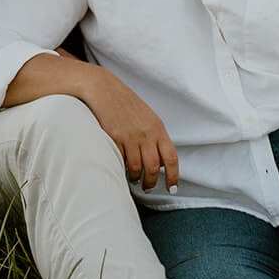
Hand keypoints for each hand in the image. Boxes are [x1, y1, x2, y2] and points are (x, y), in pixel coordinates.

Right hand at [79, 65, 179, 192]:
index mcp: (158, 128)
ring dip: (135, 178)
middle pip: (153, 167)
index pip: (171, 157)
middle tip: (148, 187)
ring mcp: (130, 136)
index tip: (171, 188)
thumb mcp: (148, 118)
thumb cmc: (126, 104)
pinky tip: (121, 168)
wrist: (104, 90)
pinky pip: (121, 160)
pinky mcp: (114, 138)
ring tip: (133, 179)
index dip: (173, 176)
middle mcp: (146, 134)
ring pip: (136, 168)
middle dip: (151, 182)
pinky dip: (122, 168)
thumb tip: (161, 159)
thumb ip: (155, 136)